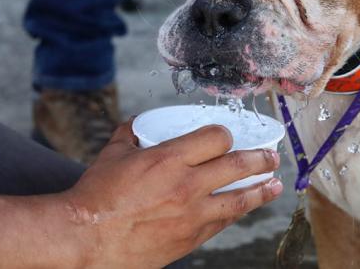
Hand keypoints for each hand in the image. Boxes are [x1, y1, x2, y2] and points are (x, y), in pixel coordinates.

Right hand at [60, 120, 282, 267]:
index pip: (217, 138)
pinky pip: (222, 223)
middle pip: (238, 166)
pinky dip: (235, 213)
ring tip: (274, 184)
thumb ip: (132, 132)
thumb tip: (141, 122)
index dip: (226, 134)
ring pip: (239, 200)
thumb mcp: (114, 153)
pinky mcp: (189, 239)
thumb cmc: (96, 195)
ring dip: (261, 190)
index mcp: (169, 158)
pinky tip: (243, 208)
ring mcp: (191, 215)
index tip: (227, 136)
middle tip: (270, 157)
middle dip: (260, 159)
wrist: (85, 238)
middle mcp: (187, 185)